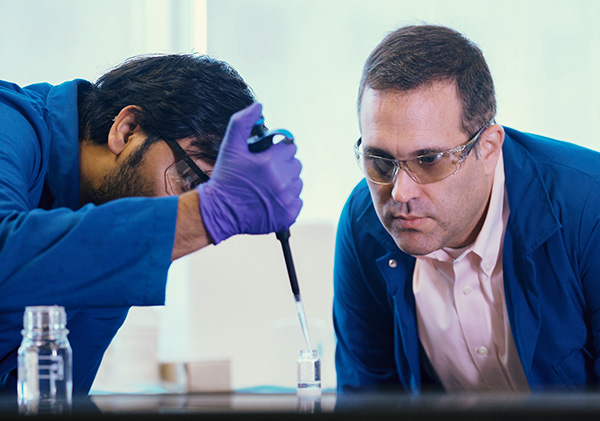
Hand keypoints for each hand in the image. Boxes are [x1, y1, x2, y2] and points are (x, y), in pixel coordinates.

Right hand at [196, 103, 302, 243]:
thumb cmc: (225, 179)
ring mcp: (285, 200)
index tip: (268, 157)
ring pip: (297, 182)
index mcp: (269, 163)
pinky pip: (297, 201)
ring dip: (286, 182)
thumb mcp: (230, 147)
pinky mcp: (288, 215)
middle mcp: (280, 182)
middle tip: (266, 171)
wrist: (219, 212)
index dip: (278, 150)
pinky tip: (271, 199)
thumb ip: (243, 122)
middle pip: (295, 164)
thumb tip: (258, 107)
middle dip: (283, 165)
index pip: (290, 146)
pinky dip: (287, 200)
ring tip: (267, 186)